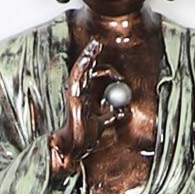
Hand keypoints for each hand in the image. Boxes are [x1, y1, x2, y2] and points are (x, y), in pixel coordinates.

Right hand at [49, 40, 127, 176]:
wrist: (74, 150)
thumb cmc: (84, 140)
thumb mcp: (102, 125)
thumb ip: (109, 117)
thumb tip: (120, 112)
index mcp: (85, 99)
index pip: (92, 79)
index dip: (104, 72)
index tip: (116, 73)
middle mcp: (79, 95)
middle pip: (86, 70)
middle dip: (92, 56)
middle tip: (98, 43)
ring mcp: (75, 95)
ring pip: (80, 70)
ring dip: (87, 56)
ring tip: (94, 45)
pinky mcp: (74, 98)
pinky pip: (77, 78)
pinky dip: (82, 66)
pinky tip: (88, 58)